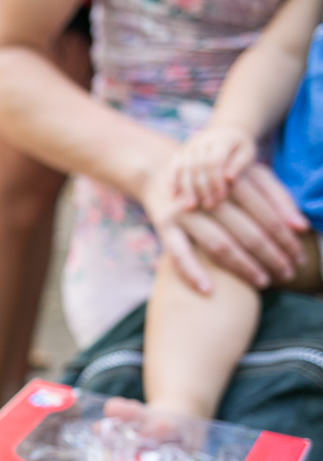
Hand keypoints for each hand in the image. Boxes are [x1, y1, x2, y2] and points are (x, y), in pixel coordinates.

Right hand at [143, 161, 307, 292]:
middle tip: (287, 274)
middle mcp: (209, 196)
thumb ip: (277, 198)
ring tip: (263, 282)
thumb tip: (301, 227)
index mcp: (233, 181)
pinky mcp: (164, 225)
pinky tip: (208, 290)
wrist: (159, 170)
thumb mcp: (246, 177)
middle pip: (247, 232)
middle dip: (271, 256)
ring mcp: (185, 212)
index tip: (299, 258)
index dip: (286, 239)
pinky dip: (193, 272)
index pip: (268, 215)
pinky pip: (179, 254)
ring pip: (219, 245)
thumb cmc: (215, 180)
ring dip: (243, 267)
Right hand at [169, 126, 256, 209]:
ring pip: (183, 168)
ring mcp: (188, 147)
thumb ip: (240, 165)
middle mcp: (201, 141)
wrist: (225, 132)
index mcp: (220, 140)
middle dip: (202, 188)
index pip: (214, 162)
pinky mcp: (180, 153)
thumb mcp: (247, 153)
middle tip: (208, 205)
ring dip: (186, 188)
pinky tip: (174, 196)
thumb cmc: (239, 149)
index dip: (216, 180)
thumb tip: (229, 179)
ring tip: (191, 206)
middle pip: (197, 166)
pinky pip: (173, 167)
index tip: (222, 196)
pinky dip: (172, 182)